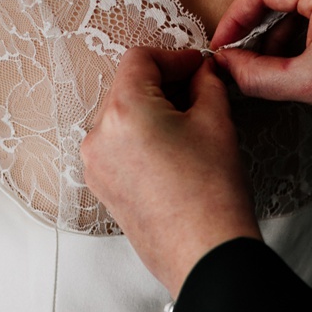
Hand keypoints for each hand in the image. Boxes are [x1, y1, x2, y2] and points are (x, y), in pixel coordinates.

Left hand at [81, 48, 259, 297]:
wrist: (205, 254)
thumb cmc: (212, 191)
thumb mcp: (216, 122)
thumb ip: (206, 84)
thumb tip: (202, 72)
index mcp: (123, 110)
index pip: (140, 60)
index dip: (174, 57)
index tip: (198, 67)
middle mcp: (98, 135)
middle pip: (127, 87)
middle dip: (163, 84)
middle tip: (200, 91)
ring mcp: (96, 165)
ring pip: (121, 117)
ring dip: (152, 111)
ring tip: (189, 124)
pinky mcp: (102, 188)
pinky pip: (117, 147)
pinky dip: (141, 138)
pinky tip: (174, 150)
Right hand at [211, 0, 311, 138]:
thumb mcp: (310, 85)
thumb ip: (256, 74)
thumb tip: (223, 64)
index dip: (235, 17)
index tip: (222, 46)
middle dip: (256, 17)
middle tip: (239, 52)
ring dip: (282, 19)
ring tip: (273, 60)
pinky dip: (307, 17)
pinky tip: (302, 50)